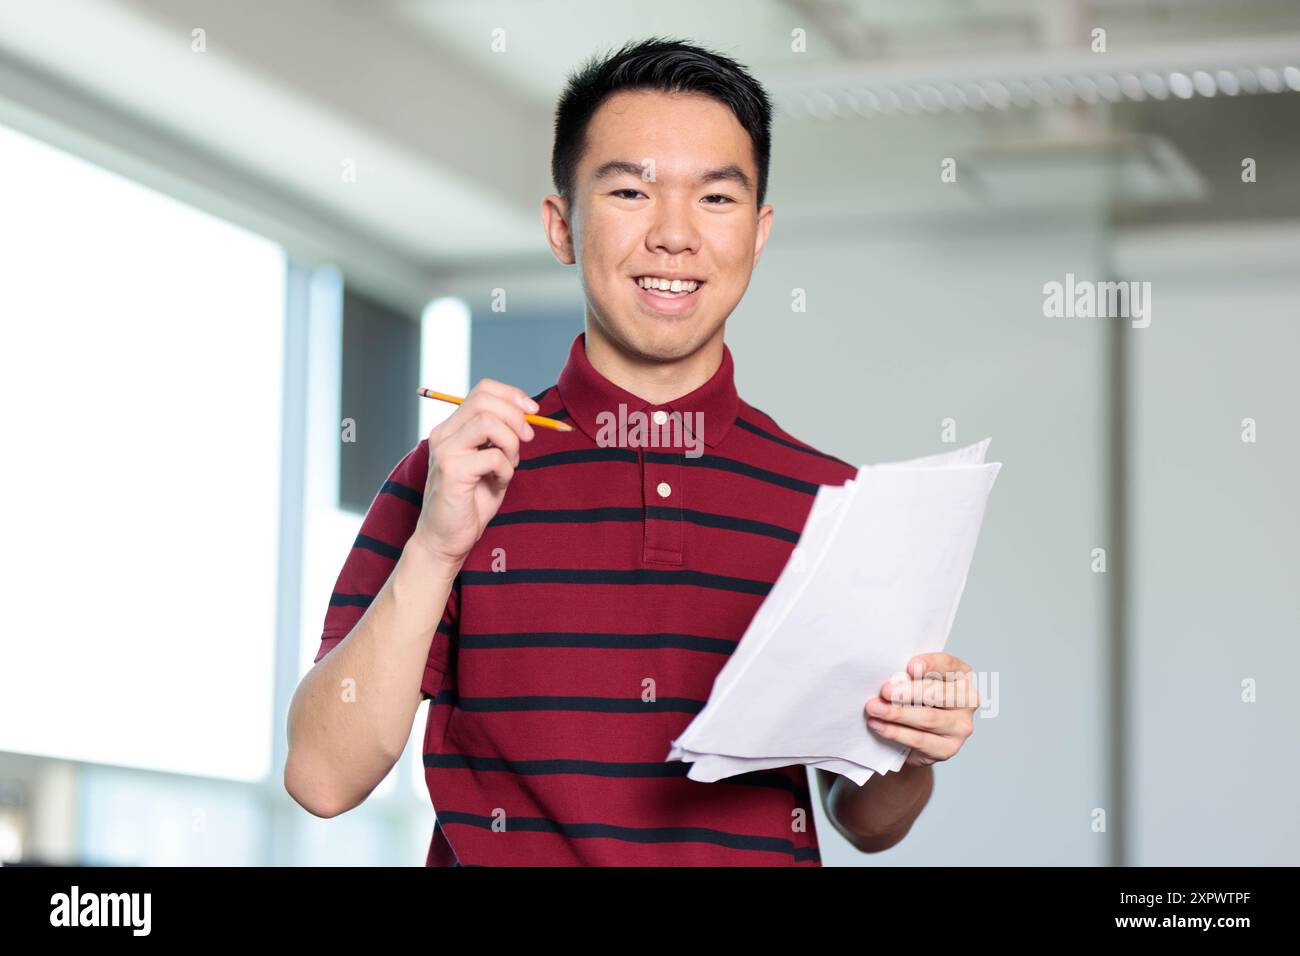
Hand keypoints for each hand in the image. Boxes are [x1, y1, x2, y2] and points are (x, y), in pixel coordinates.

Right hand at [410, 378, 536, 567]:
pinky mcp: (451, 471)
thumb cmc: (471, 502)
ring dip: (511, 443)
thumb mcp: (491, 462)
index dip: (512, 395)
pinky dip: (506, 469)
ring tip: (510, 465)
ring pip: (489, 422)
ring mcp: (445, 451)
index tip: (532, 411)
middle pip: (484, 399)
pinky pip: (492, 456)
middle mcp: (444, 434)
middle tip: (528, 438)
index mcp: (453, 428)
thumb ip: (502, 438)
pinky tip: (498, 483)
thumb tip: (528, 414)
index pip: (482, 390)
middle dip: (516, 415)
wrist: (446, 539)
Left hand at [864, 652, 977, 767]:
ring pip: (928, 718)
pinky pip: (919, 740)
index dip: (930, 664)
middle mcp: (967, 700)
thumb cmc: (915, 699)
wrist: (914, 735)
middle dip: (909, 692)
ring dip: (897, 713)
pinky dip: (895, 732)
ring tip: (875, 709)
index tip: (910, 665)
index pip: (948, 665)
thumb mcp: (914, 681)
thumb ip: (909, 676)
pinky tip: (879, 726)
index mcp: (961, 675)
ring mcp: (961, 726)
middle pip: (938, 694)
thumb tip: (891, 678)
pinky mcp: (948, 748)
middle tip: (884, 691)